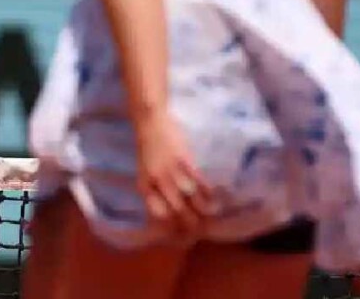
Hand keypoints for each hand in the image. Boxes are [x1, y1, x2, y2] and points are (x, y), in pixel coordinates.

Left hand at [135, 111, 211, 235]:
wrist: (150, 122)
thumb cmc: (148, 148)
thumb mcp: (145, 172)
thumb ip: (155, 190)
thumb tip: (168, 212)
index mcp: (145, 187)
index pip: (159, 216)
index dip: (173, 230)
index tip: (183, 237)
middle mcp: (157, 182)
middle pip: (177, 213)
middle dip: (191, 226)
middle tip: (202, 232)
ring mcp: (171, 171)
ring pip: (191, 200)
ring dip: (203, 213)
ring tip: (210, 219)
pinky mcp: (184, 160)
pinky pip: (199, 182)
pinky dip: (208, 194)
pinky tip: (214, 199)